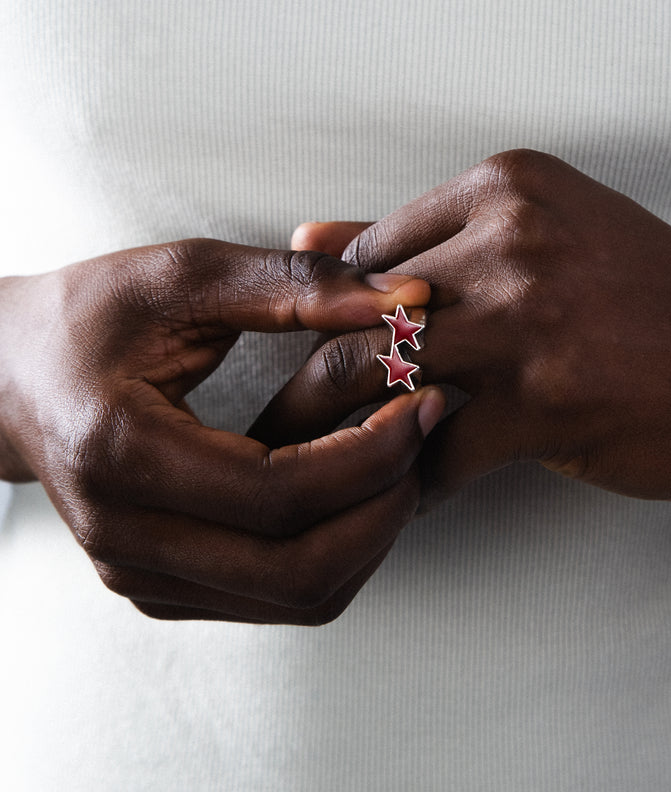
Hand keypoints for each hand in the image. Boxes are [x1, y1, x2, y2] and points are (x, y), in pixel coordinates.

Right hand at [0, 238, 443, 621]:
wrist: (5, 374)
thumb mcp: (185, 276)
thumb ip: (296, 286)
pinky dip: (335, 551)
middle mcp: (126, 535)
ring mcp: (139, 573)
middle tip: (424, 433)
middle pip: (297, 571)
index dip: (370, 454)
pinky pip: (275, 597)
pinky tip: (355, 489)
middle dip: (386, 507)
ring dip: (371, 536)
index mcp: (122, 453)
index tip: (421, 399)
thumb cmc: (85, 317)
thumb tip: (405, 301)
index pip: (278, 494)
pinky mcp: (158, 584)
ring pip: (297, 598)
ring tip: (400, 457)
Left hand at [256, 150, 670, 507]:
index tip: (308, 362)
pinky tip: (401, 499)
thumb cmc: (650, 301)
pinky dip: (412, 483)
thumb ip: (424, 237)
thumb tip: (308, 239)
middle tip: (275, 430)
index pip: (369, 255)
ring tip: (312, 470)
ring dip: (341, 435)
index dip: (333, 321)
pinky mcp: (548, 398)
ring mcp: (528, 316)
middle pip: (363, 316)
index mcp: (504, 188)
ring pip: (385, 377)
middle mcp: (510, 238)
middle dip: (313, 383)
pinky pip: (440, 449)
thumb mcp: (544, 235)